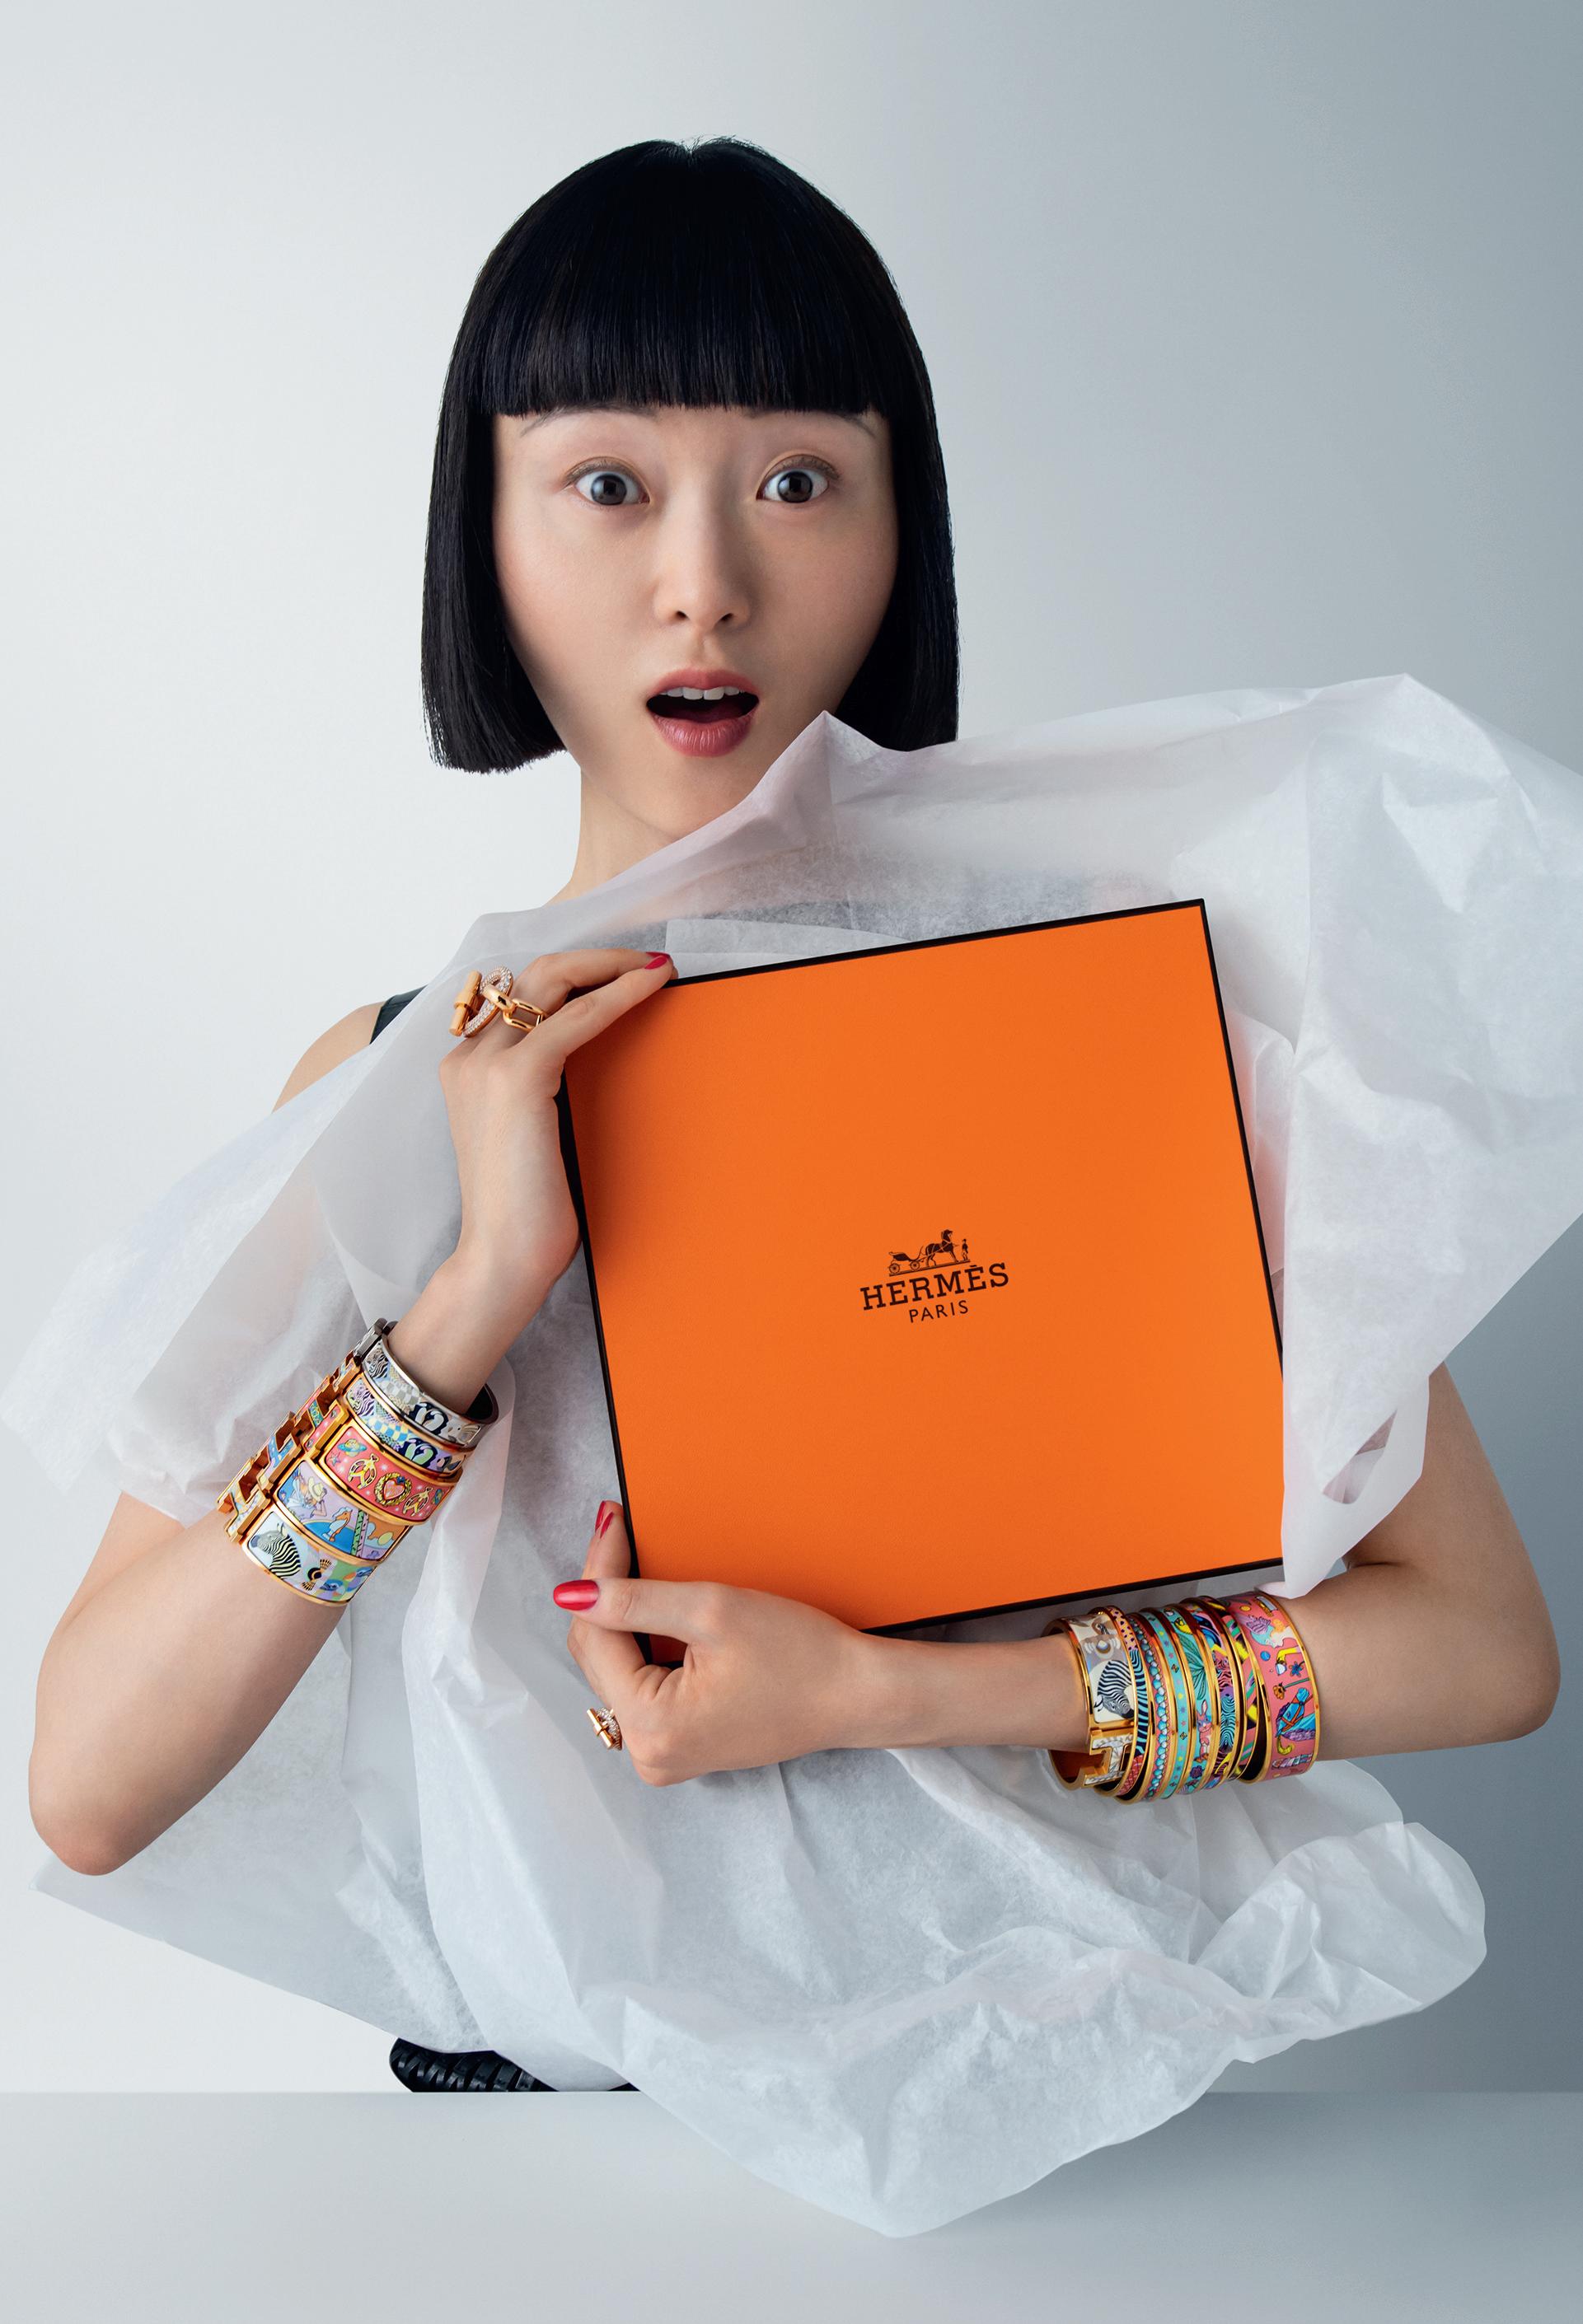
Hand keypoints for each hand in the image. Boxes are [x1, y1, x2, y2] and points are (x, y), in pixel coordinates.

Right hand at [438, 948, 675, 1312]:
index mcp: (469, 1067)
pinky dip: (617, 995)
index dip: (576, 972)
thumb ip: (548, 1093)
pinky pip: (576, 1017)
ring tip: (654, 967)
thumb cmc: (527, 1213)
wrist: (501, 1260)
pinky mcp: (515, 1079)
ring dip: (609, 965)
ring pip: (552, 979)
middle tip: (646, 960)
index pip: (521, 994)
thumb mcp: (535, 1136)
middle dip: (595, 957)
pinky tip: (649, 987)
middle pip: (534, 972)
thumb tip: (598, 1063)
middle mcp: (469, 1056)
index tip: (624, 971)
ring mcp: (487, 1064)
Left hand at [555, 1502, 878, 1783]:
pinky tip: (651, 1610)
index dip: (598, 1573)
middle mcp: (648, 1753)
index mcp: (651, 1726)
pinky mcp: (680, 1746)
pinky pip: (639, 1688)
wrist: (856, 1695)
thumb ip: (634, 1600)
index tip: (609, 1522)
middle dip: (604, 1593)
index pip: (596, 1635)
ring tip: (628, 1560)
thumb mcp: (712, 1612)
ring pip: (615, 1670)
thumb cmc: (801, 1657)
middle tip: (616, 1531)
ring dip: (620, 1618)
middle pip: (598, 1656)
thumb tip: (571, 1594)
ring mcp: (663, 1755)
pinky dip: (641, 1646)